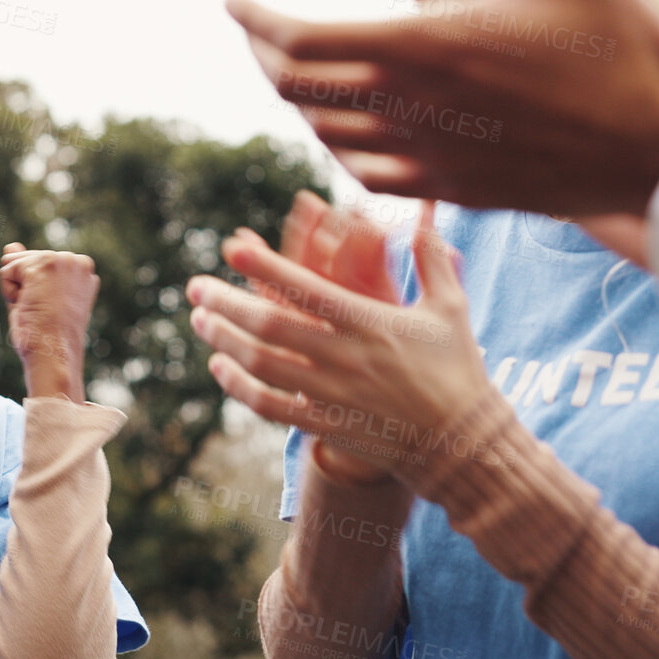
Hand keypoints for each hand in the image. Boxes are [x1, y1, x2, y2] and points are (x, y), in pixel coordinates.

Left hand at [0, 242, 98, 401]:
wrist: (54, 356)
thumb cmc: (48, 336)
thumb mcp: (37, 297)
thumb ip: (25, 268)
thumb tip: (10, 246)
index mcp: (83, 270)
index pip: (41, 265)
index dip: (36, 290)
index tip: (52, 310)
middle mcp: (77, 261)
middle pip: (27, 260)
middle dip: (25, 286)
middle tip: (41, 312)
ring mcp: (61, 260)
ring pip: (15, 263)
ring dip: (17, 290)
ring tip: (36, 310)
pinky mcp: (42, 265)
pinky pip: (7, 270)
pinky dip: (9, 291)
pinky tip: (28, 305)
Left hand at [188, 203, 494, 478]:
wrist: (464, 444)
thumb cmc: (458, 369)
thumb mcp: (451, 308)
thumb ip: (433, 258)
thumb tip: (424, 214)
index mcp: (372, 323)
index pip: (309, 288)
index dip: (267, 267)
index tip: (232, 248)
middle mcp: (346, 358)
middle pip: (271, 326)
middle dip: (227, 303)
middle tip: (194, 286)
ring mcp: (333, 396)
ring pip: (263, 365)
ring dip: (225, 340)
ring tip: (200, 320)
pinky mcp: (327, 426)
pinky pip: (271, 407)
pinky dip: (239, 386)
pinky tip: (221, 366)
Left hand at [228, 0, 658, 218]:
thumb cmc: (622, 40)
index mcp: (421, 46)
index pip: (297, 41)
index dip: (253, 21)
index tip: (234, 1)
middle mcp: (410, 109)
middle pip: (296, 91)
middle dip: (263, 56)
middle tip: (257, 29)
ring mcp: (427, 157)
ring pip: (325, 135)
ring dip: (301, 99)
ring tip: (299, 67)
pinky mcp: (451, 188)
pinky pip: (366, 172)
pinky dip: (339, 142)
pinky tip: (349, 120)